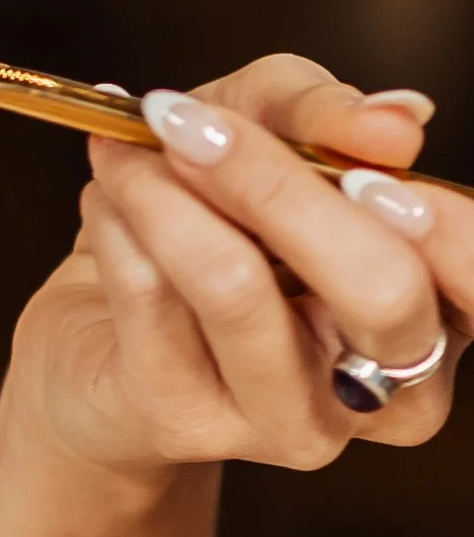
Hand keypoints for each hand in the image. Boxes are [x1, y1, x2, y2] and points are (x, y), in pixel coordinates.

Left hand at [10, 56, 458, 479]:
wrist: (97, 324)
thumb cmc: (210, 212)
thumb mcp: (264, 126)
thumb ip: (323, 113)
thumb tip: (397, 120)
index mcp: (437, 309)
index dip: (441, 226)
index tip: (367, 161)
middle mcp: (388, 385)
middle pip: (379, 290)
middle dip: (275, 181)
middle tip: (188, 119)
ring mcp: (292, 419)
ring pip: (238, 286)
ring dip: (163, 190)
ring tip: (124, 148)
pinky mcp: (188, 422)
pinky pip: (150, 296)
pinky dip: (117, 221)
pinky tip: (106, 200)